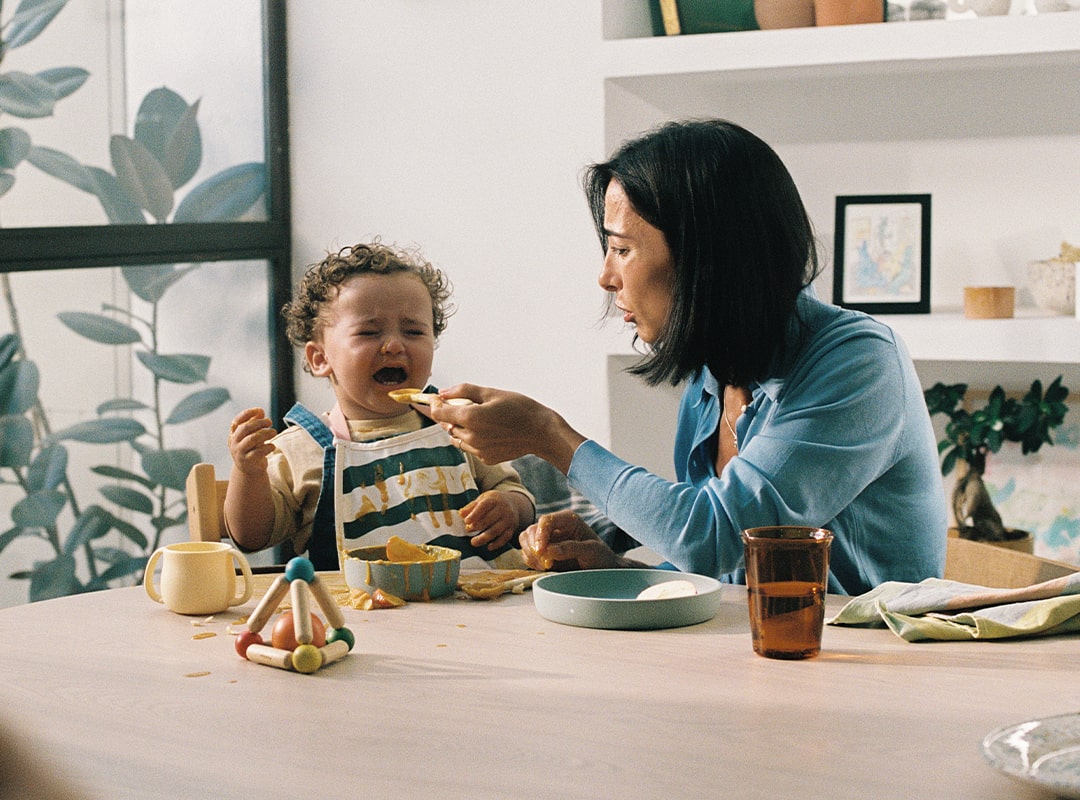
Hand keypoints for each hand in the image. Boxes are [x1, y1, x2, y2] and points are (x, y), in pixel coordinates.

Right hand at [228, 407, 276, 474]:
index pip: (237, 421)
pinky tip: (272, 446)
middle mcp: (234, 442)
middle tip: (270, 422)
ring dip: (265, 433)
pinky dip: (268, 447)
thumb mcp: (252, 435)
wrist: (249, 469)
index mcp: (233, 434)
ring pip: (252, 439)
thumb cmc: (252, 448)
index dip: (248, 414)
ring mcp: (240, 452)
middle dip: (259, 422)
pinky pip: (259, 451)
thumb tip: (260, 411)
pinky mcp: (248, 461)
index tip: (260, 410)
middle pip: (245, 428)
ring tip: (274, 432)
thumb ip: (255, 423)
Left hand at [418, 384, 585, 472]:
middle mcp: (471, 437)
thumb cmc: (520, 408)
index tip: (433, 397)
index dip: (433, 404)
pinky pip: (470, 447)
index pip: (438, 412)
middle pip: (446, 425)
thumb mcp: (491, 392)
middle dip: (448, 414)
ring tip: (478, 417)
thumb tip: (443, 393)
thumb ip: (463, 391)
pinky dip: (472, 438)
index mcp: (470, 418)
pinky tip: (488, 430)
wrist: (541, 432)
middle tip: (461, 404)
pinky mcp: (486, 458)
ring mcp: (478, 450)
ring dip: (459, 427)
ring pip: (457, 437)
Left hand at [460, 490, 519, 550]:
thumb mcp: (483, 499)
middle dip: (477, 526)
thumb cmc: (493, 502)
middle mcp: (503, 509)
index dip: (475, 514)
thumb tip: (461, 514)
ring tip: (473, 542)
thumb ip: (471, 507)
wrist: (513, 503)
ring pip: (496, 530)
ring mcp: (508, 519)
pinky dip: (497, 544)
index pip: (484, 506)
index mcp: (494, 500)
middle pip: (490, 519)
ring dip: (484, 538)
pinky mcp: (512, 528)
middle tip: (468, 530)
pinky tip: (489, 547)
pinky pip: (505, 538)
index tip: (466, 521)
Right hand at [518, 510, 624, 571]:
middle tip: (544, 564)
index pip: (546, 520)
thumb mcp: (591, 551)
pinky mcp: (543, 551)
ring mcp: (547, 539)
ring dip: (530, 554)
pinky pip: (527, 552)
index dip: (540, 535)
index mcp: (567, 519)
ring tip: (545, 566)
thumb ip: (571, 548)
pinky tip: (543, 568)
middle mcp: (555, 526)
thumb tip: (549, 550)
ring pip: (526, 540)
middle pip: (532, 530)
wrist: (602, 569)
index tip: (540, 552)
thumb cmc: (600, 557)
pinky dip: (530, 560)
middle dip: (534, 547)